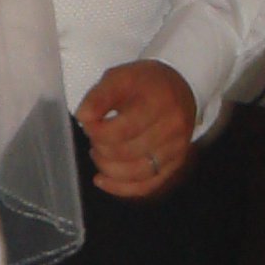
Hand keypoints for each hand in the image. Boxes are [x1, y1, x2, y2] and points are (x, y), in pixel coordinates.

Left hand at [77, 61, 196, 198]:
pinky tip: (102, 180)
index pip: (120, 130)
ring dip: (108, 168)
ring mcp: (176, 148)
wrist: (181, 87)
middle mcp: (171, 127)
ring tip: (99, 154)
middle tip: (95, 137)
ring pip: (136, 173)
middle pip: (126, 152)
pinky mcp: (175, 162)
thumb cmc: (145, 83)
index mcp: (156, 102)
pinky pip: (147, 185)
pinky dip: (121, 187)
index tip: (88, 124)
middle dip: (101, 148)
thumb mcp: (119, 77)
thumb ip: (98, 97)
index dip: (96, 132)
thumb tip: (83, 118)